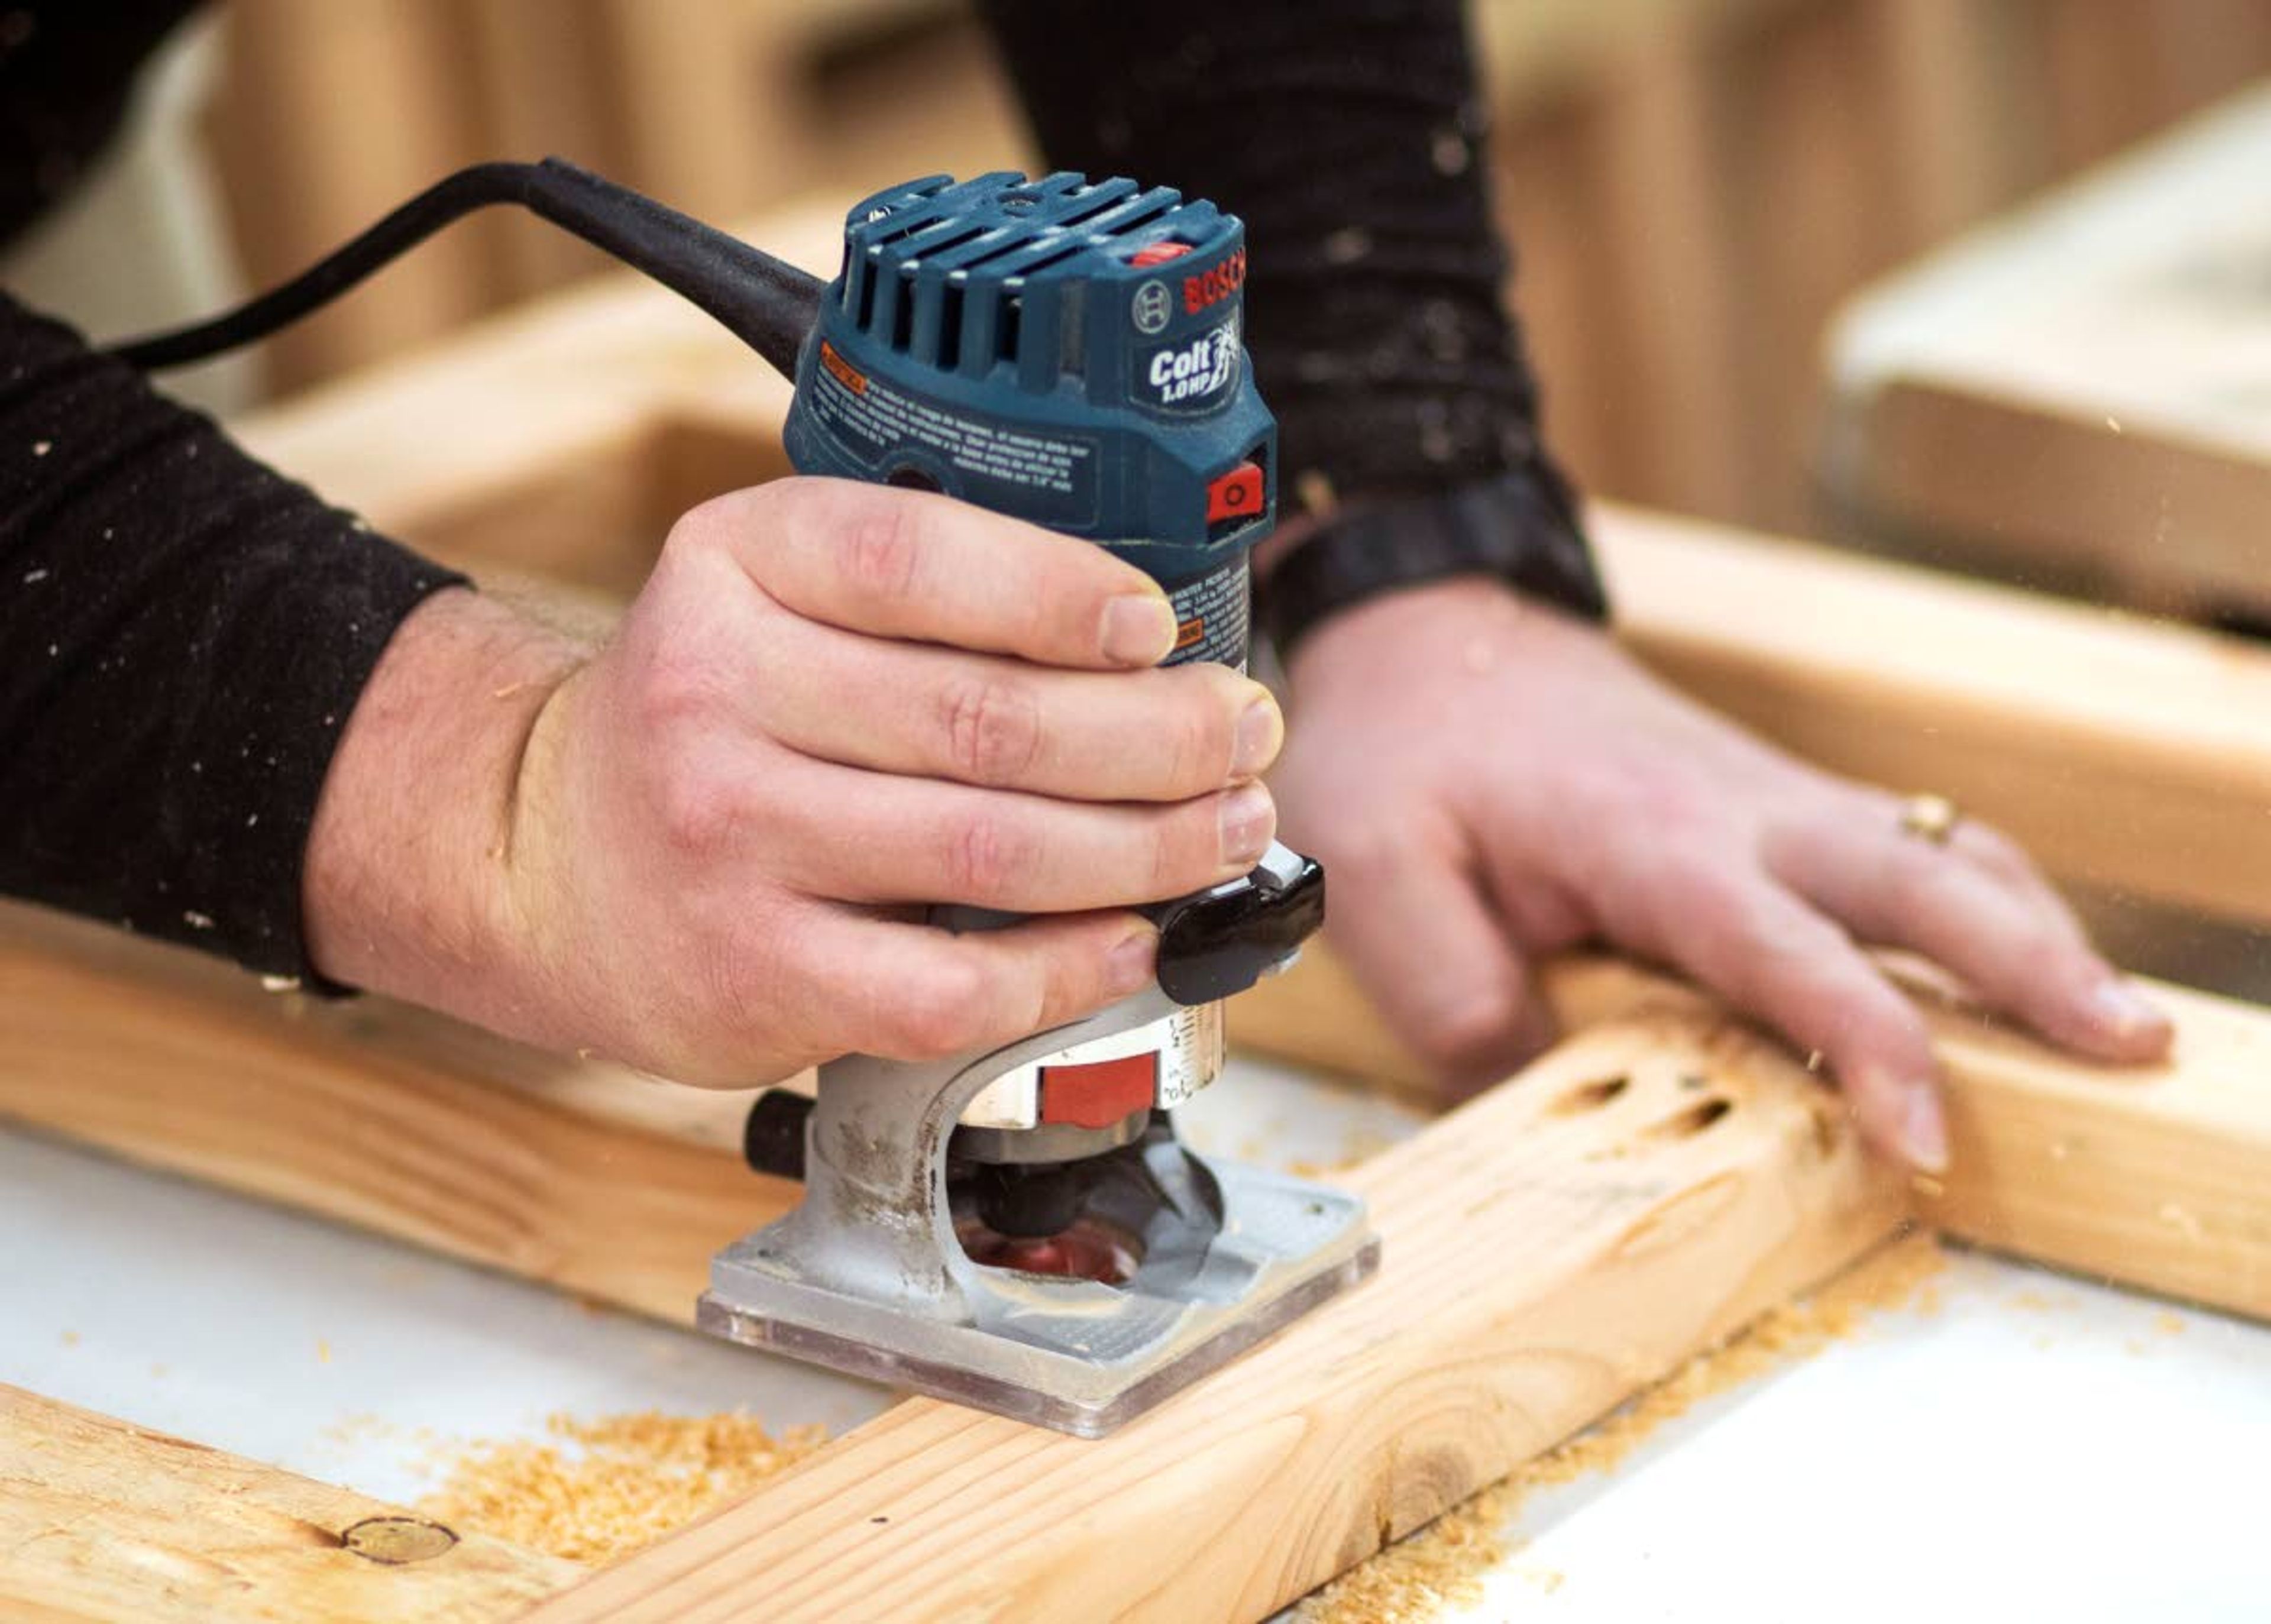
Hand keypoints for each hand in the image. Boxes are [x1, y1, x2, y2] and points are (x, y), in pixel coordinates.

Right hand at [306, 478, 1282, 1085]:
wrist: (537, 866)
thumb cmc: (702, 726)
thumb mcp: (765, 603)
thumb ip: (912, 594)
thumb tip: (1140, 643)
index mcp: (734, 565)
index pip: (923, 560)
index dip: (1065, 593)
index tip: (1160, 625)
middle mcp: (718, 693)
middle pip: (992, 717)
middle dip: (1161, 736)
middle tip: (1242, 735)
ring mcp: (731, 841)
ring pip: (996, 851)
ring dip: (1149, 846)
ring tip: (1225, 829)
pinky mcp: (754, 972)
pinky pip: (953, 986)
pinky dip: (1071, 967)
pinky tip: (1131, 939)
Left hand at [1267, 575, 2171, 1168]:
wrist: (1430, 634)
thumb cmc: (1405, 748)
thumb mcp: (1373, 871)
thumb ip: (1450, 996)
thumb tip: (1534, 1090)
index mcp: (1650, 836)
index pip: (1786, 949)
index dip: (1865, 1042)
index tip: (1928, 1131)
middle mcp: (1740, 811)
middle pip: (1920, 883)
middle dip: (2033, 965)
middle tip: (2136, 1046)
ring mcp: (1771, 800)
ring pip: (1938, 856)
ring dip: (2034, 932)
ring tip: (2118, 1024)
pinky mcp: (1774, 806)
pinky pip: (1903, 850)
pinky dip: (1983, 902)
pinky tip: (2025, 959)